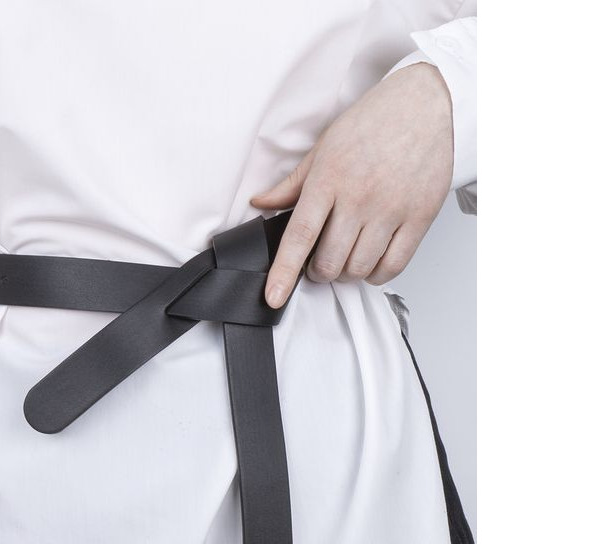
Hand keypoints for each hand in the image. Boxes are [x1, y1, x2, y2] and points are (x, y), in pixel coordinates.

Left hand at [251, 62, 453, 306]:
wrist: (427, 103)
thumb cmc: (374, 122)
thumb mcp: (325, 147)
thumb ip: (292, 183)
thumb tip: (260, 203)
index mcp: (329, 179)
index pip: (300, 236)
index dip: (284, 272)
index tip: (273, 297)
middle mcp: (360, 197)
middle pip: (329, 263)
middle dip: (318, 272)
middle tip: (320, 261)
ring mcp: (391, 209)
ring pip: (358, 269)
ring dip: (347, 273)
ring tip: (346, 255)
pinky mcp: (419, 217)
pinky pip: (393, 266)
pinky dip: (376, 274)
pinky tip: (371, 260)